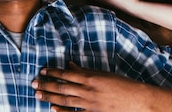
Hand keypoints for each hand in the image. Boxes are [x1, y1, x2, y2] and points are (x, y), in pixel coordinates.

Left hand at [32, 62, 152, 110]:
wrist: (137, 100)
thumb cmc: (122, 85)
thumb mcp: (103, 74)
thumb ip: (85, 71)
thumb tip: (70, 65)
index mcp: (90, 77)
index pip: (66, 73)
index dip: (53, 72)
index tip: (42, 70)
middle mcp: (88, 90)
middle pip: (62, 86)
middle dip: (46, 84)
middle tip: (33, 82)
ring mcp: (90, 104)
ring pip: (65, 99)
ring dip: (50, 96)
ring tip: (38, 94)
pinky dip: (62, 111)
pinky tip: (52, 108)